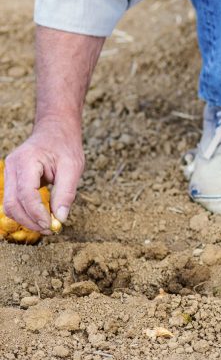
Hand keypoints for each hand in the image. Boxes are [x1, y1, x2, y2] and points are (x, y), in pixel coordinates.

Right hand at [3, 118, 82, 233]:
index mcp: (25, 161)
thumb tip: (61, 219)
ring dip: (27, 219)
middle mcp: (11, 167)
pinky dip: (25, 212)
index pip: (26, 194)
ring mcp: (8, 173)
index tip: (53, 226)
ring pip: (10, 205)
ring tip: (48, 225)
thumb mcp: (73, 167)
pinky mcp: (12, 179)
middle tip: (51, 230)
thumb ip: (66, 193)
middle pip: (13, 203)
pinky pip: (14, 201)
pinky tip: (41, 217)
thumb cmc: (65, 145)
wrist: (55, 129)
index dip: (37, 214)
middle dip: (31, 221)